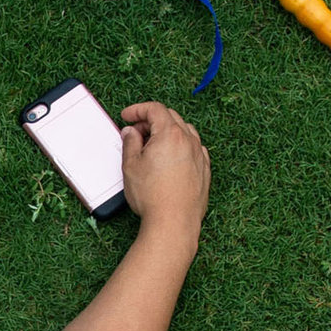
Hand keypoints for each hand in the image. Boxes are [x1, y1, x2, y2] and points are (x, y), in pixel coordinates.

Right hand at [118, 102, 210, 237]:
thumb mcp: (131, 166)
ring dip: (167, 131)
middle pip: (170, 117)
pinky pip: (194, 147)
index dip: (137, 109)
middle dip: (151, 120)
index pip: (155, 109)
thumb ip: (130, 143)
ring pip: (184, 131)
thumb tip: (130, 133)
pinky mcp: (204, 169)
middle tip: (136, 132)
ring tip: (153, 145)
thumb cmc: (153, 196)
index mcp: (170, 134)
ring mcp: (199, 155)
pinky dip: (181, 145)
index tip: (127, 115)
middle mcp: (188, 140)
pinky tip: (171, 157)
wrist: (173, 222)